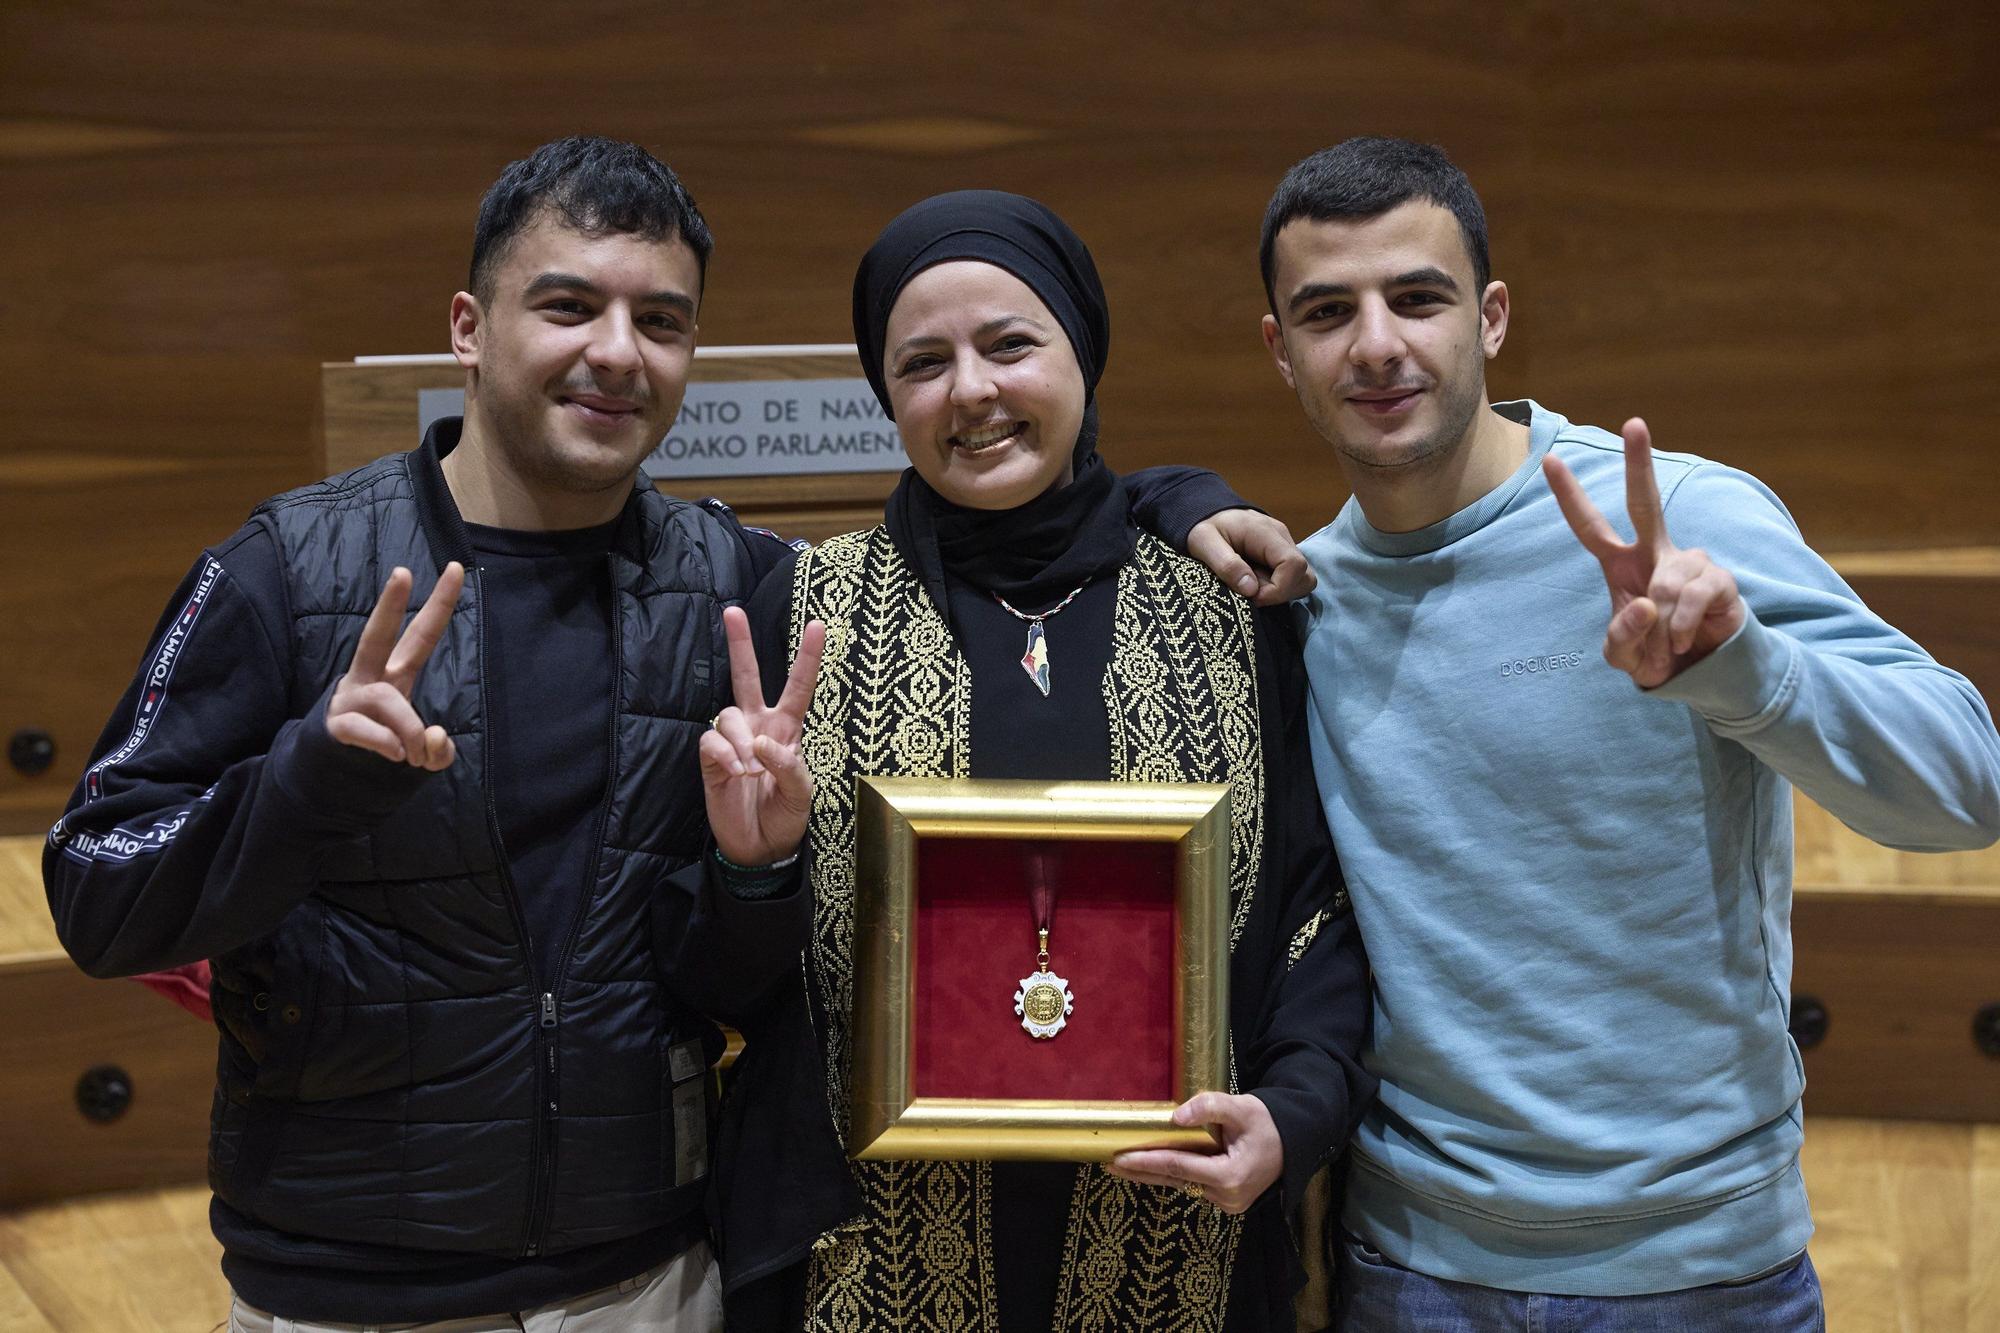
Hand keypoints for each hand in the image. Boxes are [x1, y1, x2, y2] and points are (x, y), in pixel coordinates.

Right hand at [326, 563, 463, 768]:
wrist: (334, 776)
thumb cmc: (385, 751)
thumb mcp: (422, 752)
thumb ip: (438, 750)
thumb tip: (433, 738)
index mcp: (395, 674)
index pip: (421, 634)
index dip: (441, 604)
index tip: (458, 567)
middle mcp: (369, 678)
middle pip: (378, 634)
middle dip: (389, 604)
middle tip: (401, 571)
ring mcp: (350, 699)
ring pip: (388, 701)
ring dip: (410, 731)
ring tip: (415, 756)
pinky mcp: (336, 725)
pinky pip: (369, 730)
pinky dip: (390, 745)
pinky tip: (396, 755)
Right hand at [700, 607, 825, 866]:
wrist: (759, 848)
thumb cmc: (786, 818)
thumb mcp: (802, 795)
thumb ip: (790, 766)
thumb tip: (762, 744)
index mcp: (788, 730)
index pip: (799, 687)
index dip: (808, 658)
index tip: (818, 625)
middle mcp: (759, 727)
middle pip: (748, 677)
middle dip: (740, 644)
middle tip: (733, 611)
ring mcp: (733, 741)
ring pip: (728, 713)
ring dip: (741, 739)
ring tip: (751, 770)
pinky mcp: (712, 758)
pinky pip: (712, 740)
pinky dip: (726, 754)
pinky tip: (737, 773)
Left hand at [1105, 1091, 1283, 1214]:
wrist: (1293, 1142)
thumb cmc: (1269, 1123)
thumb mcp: (1242, 1107)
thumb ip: (1210, 1107)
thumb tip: (1177, 1116)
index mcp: (1230, 1176)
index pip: (1178, 1167)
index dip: (1146, 1161)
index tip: (1119, 1157)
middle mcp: (1226, 1196)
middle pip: (1174, 1180)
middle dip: (1140, 1171)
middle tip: (1109, 1163)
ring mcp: (1227, 1203)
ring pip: (1181, 1184)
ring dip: (1153, 1174)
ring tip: (1122, 1165)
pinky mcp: (1226, 1200)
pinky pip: (1192, 1184)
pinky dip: (1171, 1174)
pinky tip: (1150, 1167)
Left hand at [1186, 509, 1315, 605]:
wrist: (1205, 510)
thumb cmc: (1203, 525)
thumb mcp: (1203, 543)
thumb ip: (1227, 564)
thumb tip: (1251, 589)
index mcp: (1266, 533)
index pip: (1294, 565)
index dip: (1278, 589)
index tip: (1253, 597)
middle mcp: (1282, 538)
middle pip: (1305, 575)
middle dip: (1281, 593)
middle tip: (1252, 595)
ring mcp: (1284, 547)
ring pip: (1302, 579)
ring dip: (1280, 592)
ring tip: (1251, 588)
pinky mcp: (1280, 556)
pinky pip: (1291, 578)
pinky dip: (1276, 588)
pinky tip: (1253, 583)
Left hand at [1542, 418, 1744, 688]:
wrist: (1700, 672)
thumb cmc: (1655, 653)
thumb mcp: (1623, 656)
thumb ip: (1621, 637)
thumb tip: (1648, 602)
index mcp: (1621, 564)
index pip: (1590, 526)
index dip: (1570, 496)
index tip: (1550, 460)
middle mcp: (1655, 553)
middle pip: (1645, 502)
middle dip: (1639, 463)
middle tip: (1634, 422)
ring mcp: (1688, 562)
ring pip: (1667, 582)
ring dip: (1663, 625)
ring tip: (1668, 642)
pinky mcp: (1719, 579)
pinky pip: (1692, 596)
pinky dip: (1683, 625)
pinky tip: (1687, 638)